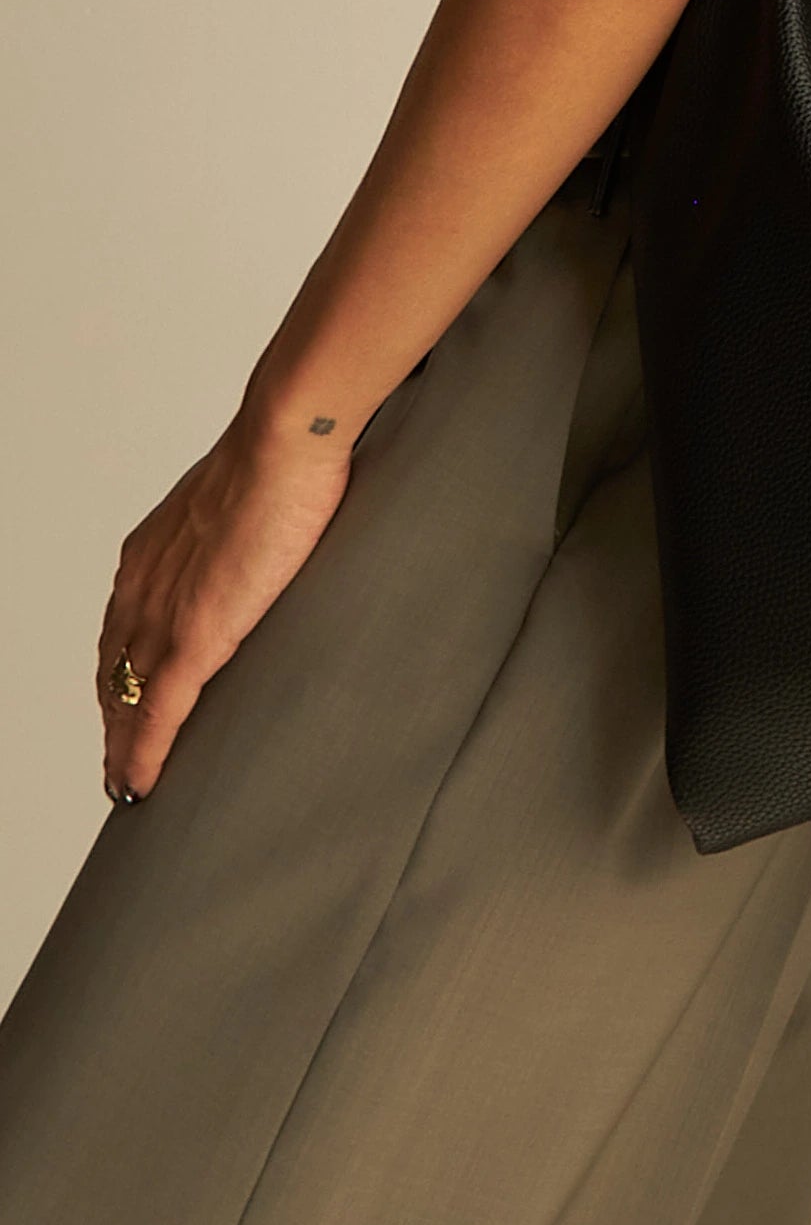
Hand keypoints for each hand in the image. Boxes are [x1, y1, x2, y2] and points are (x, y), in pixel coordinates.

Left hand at [97, 405, 356, 802]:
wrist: (286, 441)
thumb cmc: (282, 453)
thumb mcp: (243, 496)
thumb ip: (238, 527)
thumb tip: (268, 534)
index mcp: (152, 551)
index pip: (120, 626)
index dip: (118, 669)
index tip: (122, 698)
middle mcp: (142, 585)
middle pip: (111, 670)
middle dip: (111, 718)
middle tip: (119, 757)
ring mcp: (165, 614)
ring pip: (123, 699)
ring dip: (120, 747)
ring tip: (126, 783)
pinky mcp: (195, 638)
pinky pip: (156, 713)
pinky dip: (143, 754)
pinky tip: (140, 782)